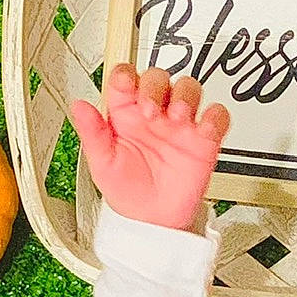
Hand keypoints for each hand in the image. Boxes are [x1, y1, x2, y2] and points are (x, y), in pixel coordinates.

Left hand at [68, 64, 230, 231]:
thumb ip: (92, 133)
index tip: (125, 87)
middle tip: (150, 110)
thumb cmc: (127, 191)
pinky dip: (215, 117)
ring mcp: (180, 124)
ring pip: (189, 88)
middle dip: (155, 86)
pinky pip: (217, 116)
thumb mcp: (103, 164)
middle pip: (159, 77)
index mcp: (125, 113)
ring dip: (185, 96)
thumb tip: (79, 106)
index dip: (126, 76)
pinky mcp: (204, 138)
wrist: (154, 220)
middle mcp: (154, 113)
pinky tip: (203, 129)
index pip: (126, 79)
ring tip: (177, 116)